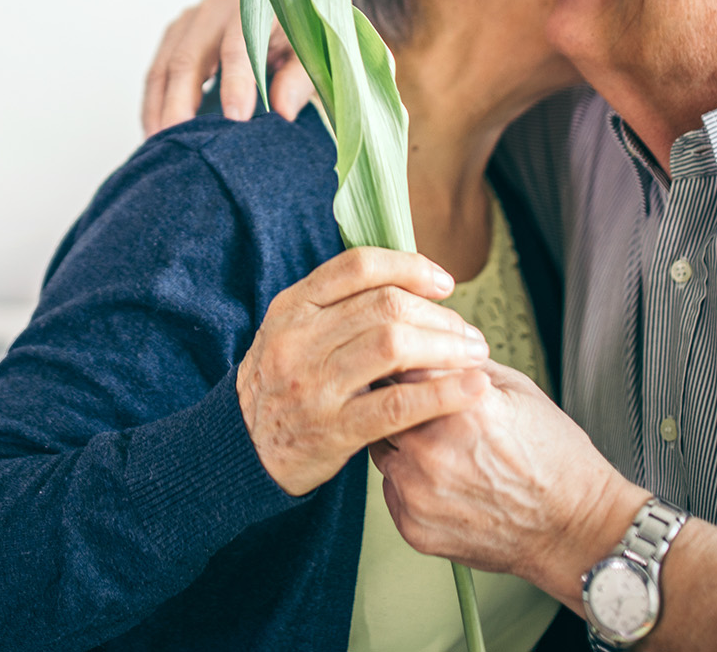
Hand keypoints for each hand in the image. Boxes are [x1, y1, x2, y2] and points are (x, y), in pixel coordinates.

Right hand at [141, 0, 317, 136]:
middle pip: (189, 58)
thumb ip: (299, 79)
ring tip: (162, 144)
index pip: (239, 46)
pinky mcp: (176, 34)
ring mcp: (190, 20)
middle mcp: (216, 8)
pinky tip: (157, 130)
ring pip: (165, 66)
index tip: (236, 120)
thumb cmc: (295, 33)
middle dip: (181, 104)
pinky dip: (154, 103)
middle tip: (182, 143)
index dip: (235, 83)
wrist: (279, 4)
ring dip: (160, 107)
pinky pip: (157, 71)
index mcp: (254, 4)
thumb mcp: (309, 53)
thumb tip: (283, 113)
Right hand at [236, 248, 493, 496]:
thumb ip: (336, 307)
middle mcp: (299, 339)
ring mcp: (314, 385)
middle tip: (470, 334)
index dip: (410, 267)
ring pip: (394, 346)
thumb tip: (405, 282)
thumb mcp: (290, 333)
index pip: (358, 266)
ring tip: (475, 357)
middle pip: (385, 306)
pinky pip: (397, 405)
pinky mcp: (332, 429)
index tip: (444, 283)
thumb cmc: (282, 386)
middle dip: (440, 316)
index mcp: (292, 307)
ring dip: (447, 348)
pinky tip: (472, 389)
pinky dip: (442, 393)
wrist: (240, 450)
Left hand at [370, 359, 646, 601]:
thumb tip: (431, 348)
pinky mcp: (414, 526)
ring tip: (444, 451)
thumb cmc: (556, 460)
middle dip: (401, 403)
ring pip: (382, 448)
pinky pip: (392, 490)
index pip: (402, 365)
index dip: (409, 365)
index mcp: (461, 404)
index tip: (414, 370)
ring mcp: (418, 491)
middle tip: (428, 412)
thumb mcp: (520, 392)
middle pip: (384, 406)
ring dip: (402, 443)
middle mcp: (432, 448)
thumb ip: (466, 367)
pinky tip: (446, 483)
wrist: (575, 528)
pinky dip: (410, 482)